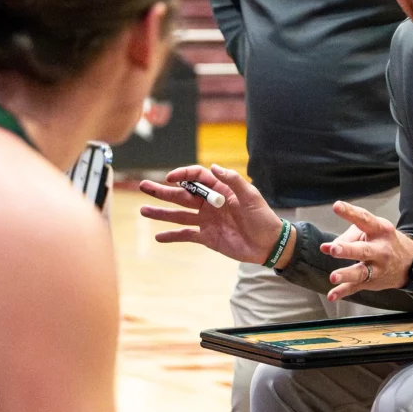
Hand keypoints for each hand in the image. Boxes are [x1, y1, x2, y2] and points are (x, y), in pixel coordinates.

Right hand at [139, 165, 284, 264]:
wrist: (269, 245)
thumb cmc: (263, 217)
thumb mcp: (251, 196)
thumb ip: (233, 180)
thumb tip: (213, 167)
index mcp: (220, 190)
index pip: (197, 178)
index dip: (183, 176)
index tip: (171, 178)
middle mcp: (209, 204)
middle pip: (182, 195)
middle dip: (162, 191)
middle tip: (143, 186)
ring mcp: (206, 221)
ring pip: (179, 215)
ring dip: (161, 213)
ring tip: (143, 210)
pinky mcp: (206, 238)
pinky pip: (186, 235)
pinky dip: (172, 236)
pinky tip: (158, 236)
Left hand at [319, 201, 412, 301]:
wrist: (411, 263)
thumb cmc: (385, 240)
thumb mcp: (374, 230)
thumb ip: (351, 234)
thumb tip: (331, 246)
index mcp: (380, 230)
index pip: (365, 219)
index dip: (350, 213)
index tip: (336, 206)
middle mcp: (380, 250)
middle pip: (363, 250)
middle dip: (348, 250)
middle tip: (333, 249)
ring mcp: (377, 268)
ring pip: (361, 272)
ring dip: (346, 275)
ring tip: (333, 276)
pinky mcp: (372, 282)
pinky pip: (356, 288)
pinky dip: (343, 292)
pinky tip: (332, 296)